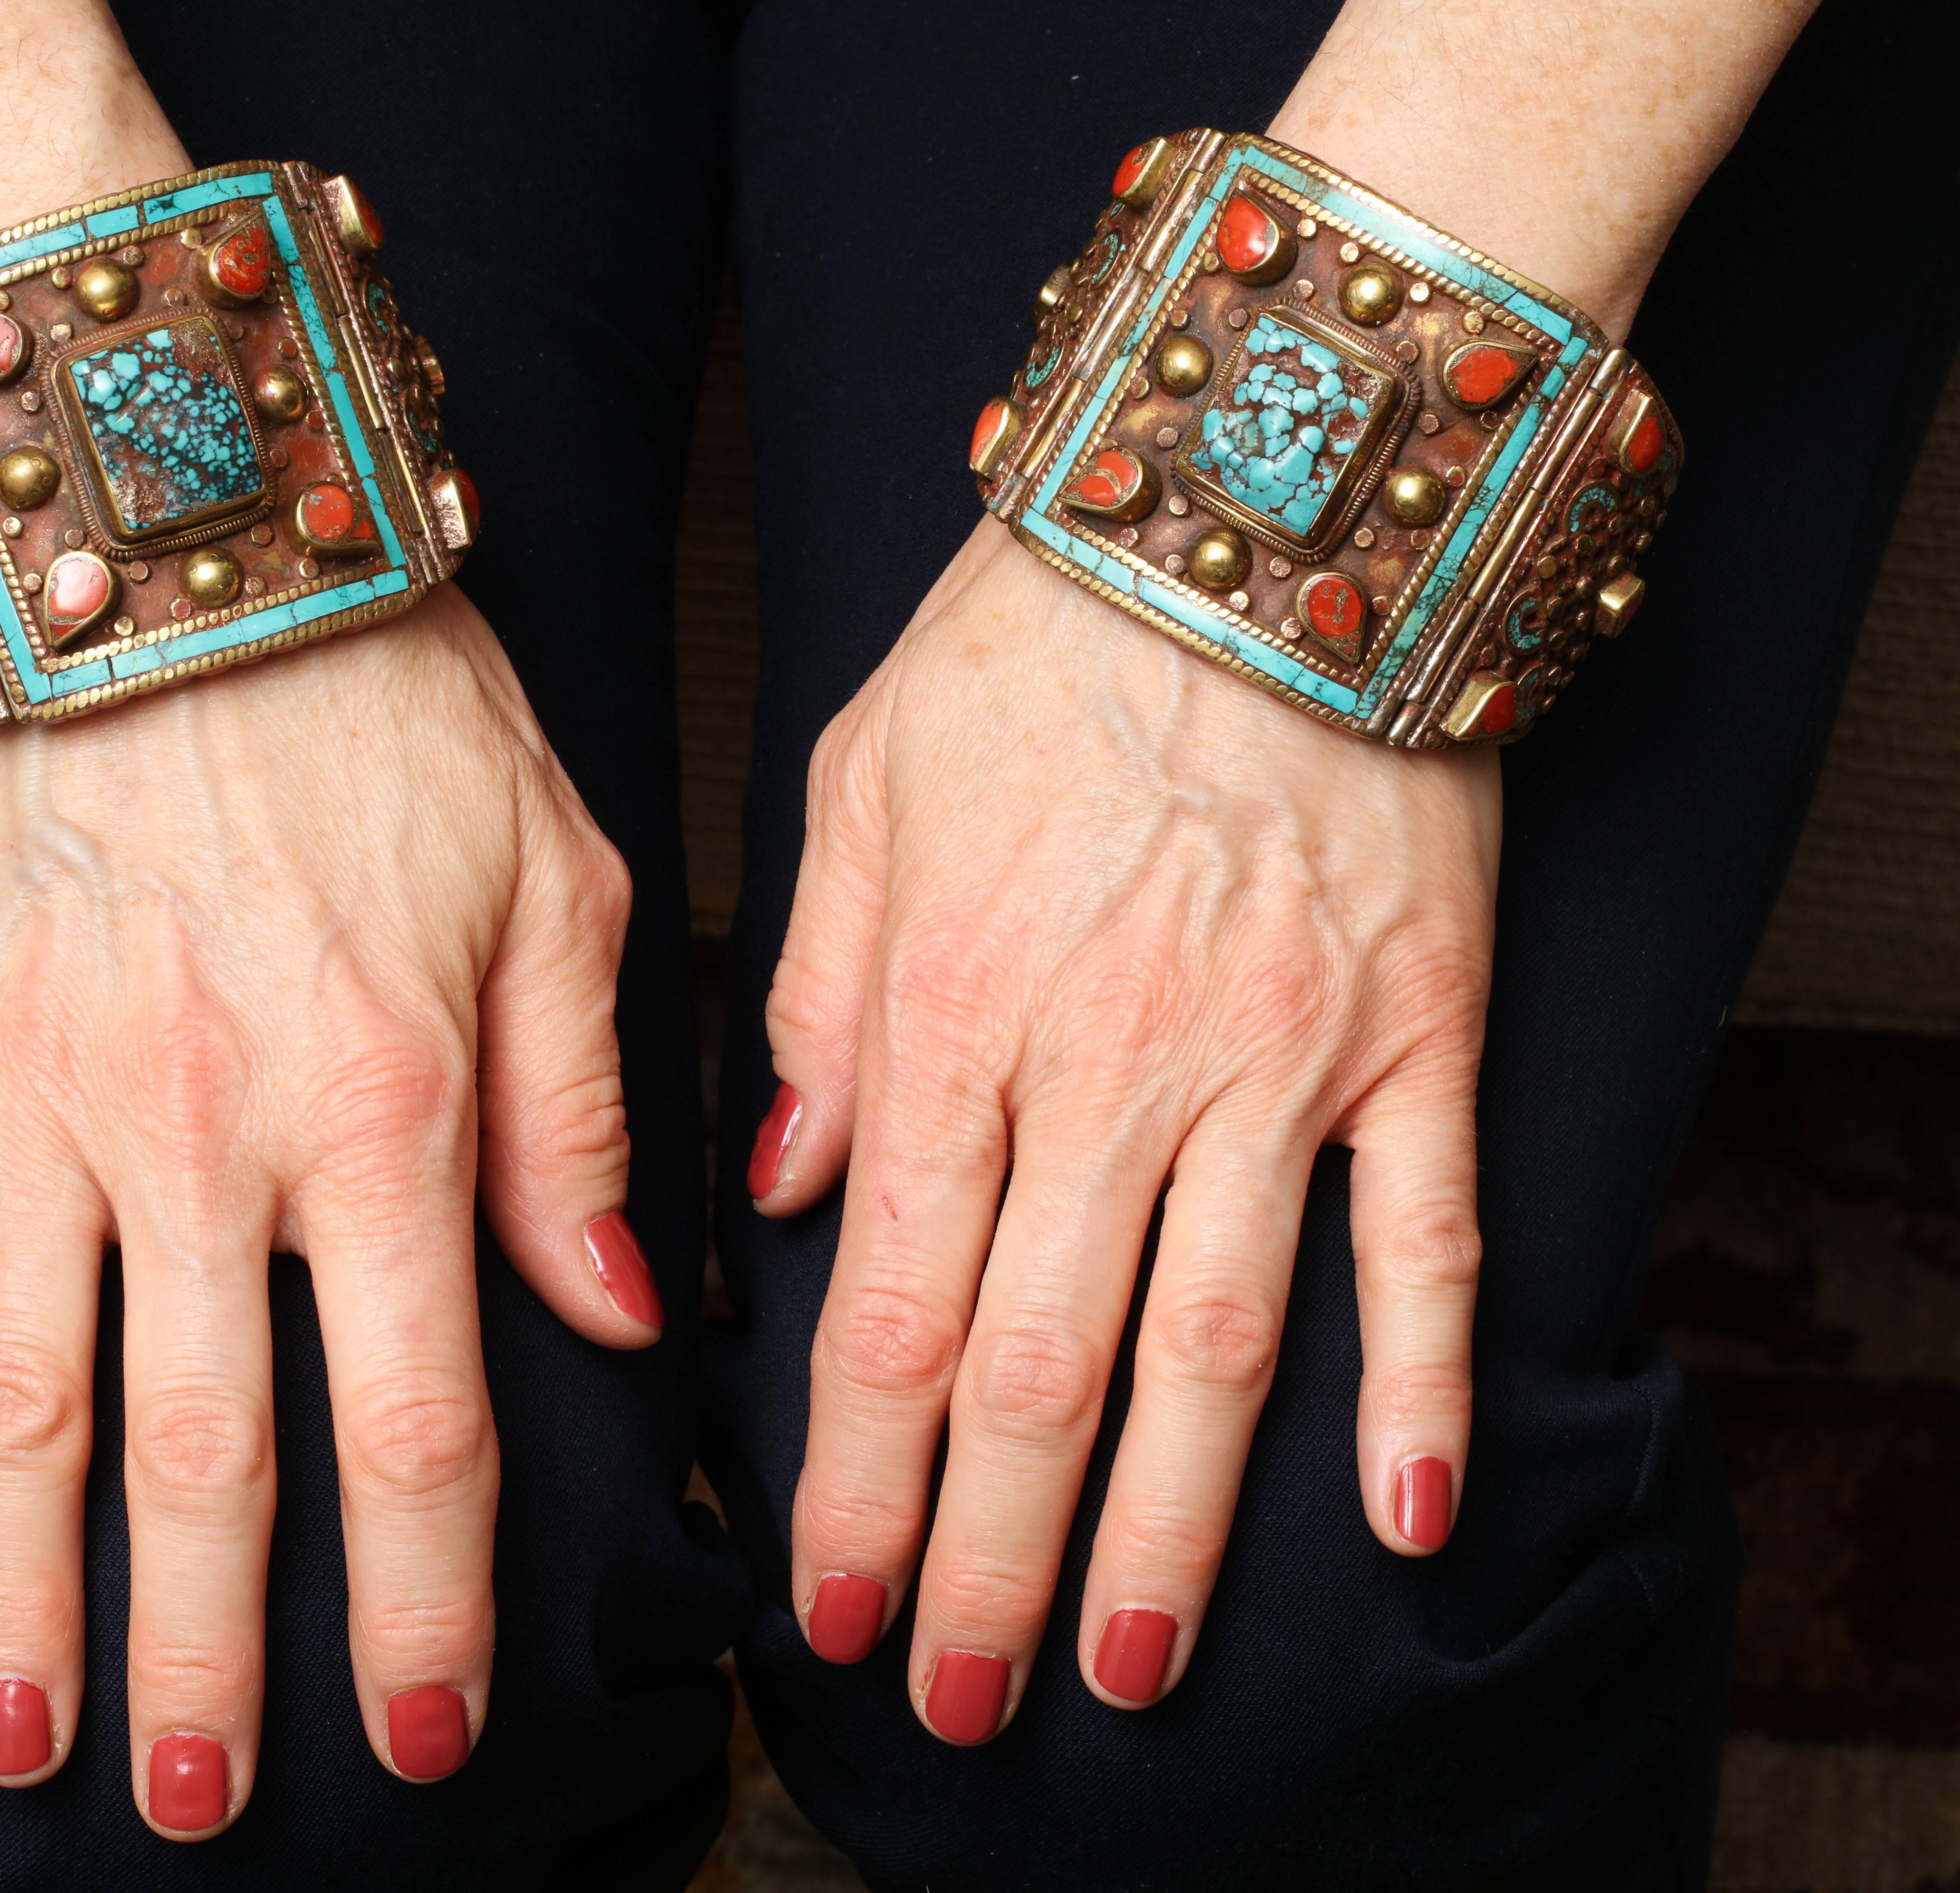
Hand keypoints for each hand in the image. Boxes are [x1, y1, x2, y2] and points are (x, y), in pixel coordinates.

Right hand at [0, 588, 656, 1833]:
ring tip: (35, 1736)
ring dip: (37, 1594)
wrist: (169, 546)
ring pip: (33, 1406)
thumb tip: (621, 1313)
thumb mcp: (556, 880)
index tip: (418, 1730)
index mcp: (390, 1098)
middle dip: (208, 1653)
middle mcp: (208, 1129)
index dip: (420, 1599)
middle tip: (197, 1805)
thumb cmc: (388, 704)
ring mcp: (44, 1097)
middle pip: (210, 1456)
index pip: (415, 1419)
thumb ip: (579, 1110)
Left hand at [754, 521, 1496, 1740]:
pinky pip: (1426, 1239)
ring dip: (1168, 1529)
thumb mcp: (857, 789)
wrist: (1249, 509)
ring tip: (1124, 1669)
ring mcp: (1283, 1059)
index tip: (824, 1603)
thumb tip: (782, 1195)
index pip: (896, 1305)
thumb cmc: (1031, 643)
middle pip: (1041, 1367)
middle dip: (987, 1555)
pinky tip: (1400, 1523)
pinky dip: (1421, 1385)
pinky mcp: (1421, 1032)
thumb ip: (816, 1000)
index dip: (858, 1478)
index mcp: (959, 1009)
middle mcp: (1117, 1064)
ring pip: (1216, 1346)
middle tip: (953, 1699)